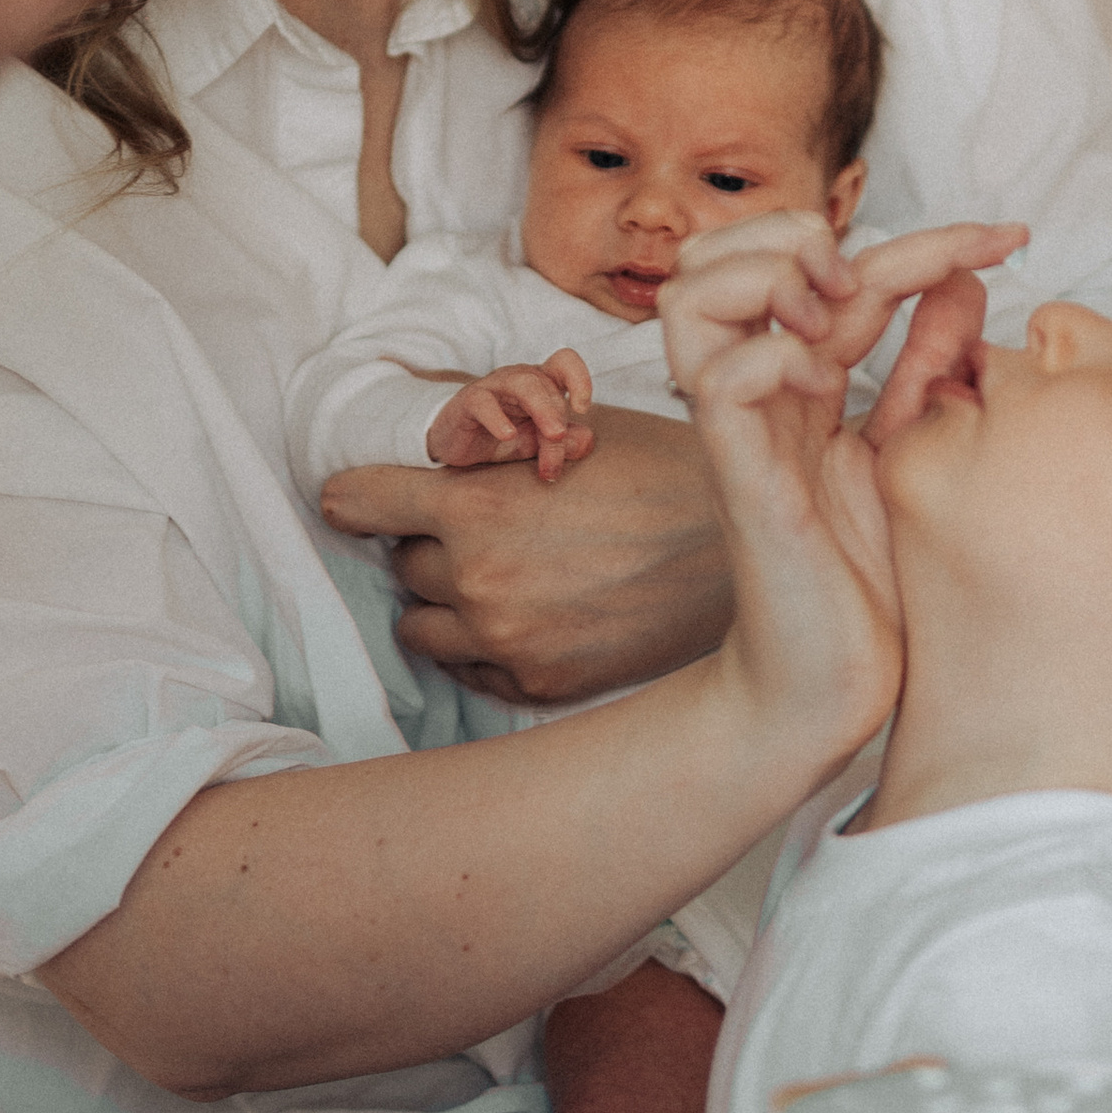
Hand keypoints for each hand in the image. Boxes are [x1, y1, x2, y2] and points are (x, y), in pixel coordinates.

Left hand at [322, 406, 729, 705]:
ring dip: (448, 601)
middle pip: (401, 564)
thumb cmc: (669, 474)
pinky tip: (536, 615)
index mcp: (475, 502)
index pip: (357, 501)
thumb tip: (441, 431)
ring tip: (507, 578)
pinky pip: (472, 669)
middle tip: (488, 530)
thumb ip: (494, 439)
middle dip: (432, 544)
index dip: (362, 495)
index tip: (366, 500)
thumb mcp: (575, 428)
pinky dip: (487, 646)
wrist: (754, 555)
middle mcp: (477, 578)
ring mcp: (505, 640)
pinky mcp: (538, 684)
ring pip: (425, 625)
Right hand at [429, 352, 594, 483]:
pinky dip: (498, 418)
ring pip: (524, 385)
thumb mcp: (536, 443)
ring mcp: (494, 387)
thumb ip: (563, 444)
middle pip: (548, 386)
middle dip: (559, 420)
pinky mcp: (469, 401)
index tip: (583, 409)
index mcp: (540, 384)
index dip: (579, 378)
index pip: (564, 362)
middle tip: (561, 447)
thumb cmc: (501, 436)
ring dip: (544, 410)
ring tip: (554, 435)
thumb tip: (587, 441)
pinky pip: (484, 402)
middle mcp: (519, 379)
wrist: (456, 442)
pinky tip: (508, 435)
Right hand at [661, 215, 1027, 761]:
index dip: (925, 234)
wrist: (836, 683)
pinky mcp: (740, 477)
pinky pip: (721, 380)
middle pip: (719, 252)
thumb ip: (929, 366)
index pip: (836, 265)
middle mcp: (762, 392)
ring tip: (828, 314)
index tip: (1011, 236)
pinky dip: (772, 356)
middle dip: (794, 232)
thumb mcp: (915, 448)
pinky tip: (818, 381)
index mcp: (804, 381)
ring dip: (764, 278)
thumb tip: (967, 280)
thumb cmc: (871, 582)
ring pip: (691, 295)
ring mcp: (742, 430)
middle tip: (864, 279)